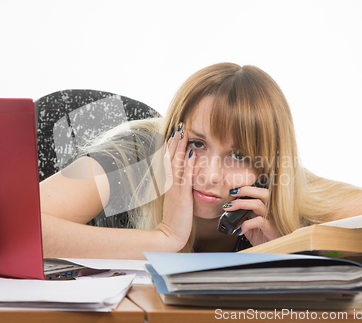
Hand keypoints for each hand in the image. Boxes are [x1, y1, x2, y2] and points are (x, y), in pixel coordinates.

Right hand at [156, 123, 195, 250]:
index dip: (172, 147)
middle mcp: (171, 184)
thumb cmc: (176, 221)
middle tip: (180, 126)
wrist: (169, 235)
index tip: (176, 133)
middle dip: (176, 142)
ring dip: (180, 147)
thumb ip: (180, 190)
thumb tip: (185, 179)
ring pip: (177, 164)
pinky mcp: (182, 196)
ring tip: (184, 133)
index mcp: (170, 185)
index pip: (170, 162)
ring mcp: (175, 189)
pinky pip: (185, 177)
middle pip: (171, 158)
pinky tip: (192, 153)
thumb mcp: (177, 202)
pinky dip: (188, 164)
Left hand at [223, 185, 279, 245]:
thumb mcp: (250, 225)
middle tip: (232, 193)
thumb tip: (230, 210)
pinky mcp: (270, 228)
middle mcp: (270, 210)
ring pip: (259, 204)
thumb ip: (243, 216)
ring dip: (242, 204)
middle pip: (264, 193)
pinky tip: (239, 230)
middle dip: (246, 190)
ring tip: (229, 208)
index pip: (259, 192)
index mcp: (266, 207)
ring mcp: (271, 219)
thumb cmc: (262, 236)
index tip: (234, 189)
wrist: (271, 249)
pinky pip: (259, 221)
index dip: (247, 188)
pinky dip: (246, 224)